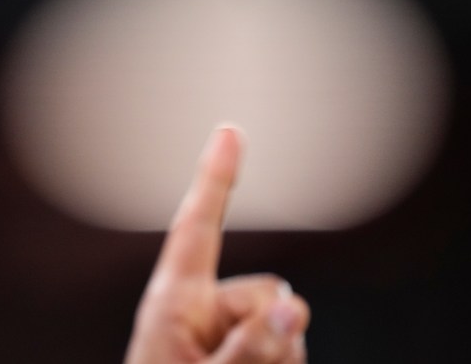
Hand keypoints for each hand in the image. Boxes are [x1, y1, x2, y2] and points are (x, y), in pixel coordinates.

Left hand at [124, 127, 309, 362]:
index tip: (230, 130)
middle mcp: (202, 310)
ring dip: (278, 362)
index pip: (198, 227)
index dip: (217, 178)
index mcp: (173, 302)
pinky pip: (290, 350)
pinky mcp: (251, 356)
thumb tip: (297, 305)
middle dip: (272, 334)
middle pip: (270, 293)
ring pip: (289, 330)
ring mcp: (228, 336)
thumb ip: (251, 349)